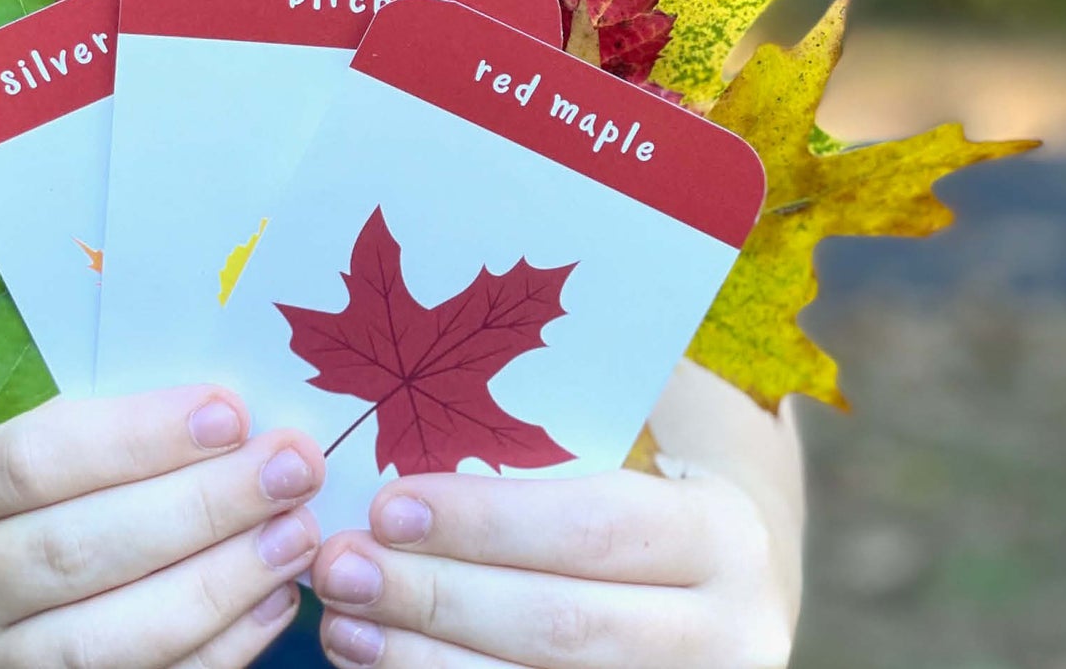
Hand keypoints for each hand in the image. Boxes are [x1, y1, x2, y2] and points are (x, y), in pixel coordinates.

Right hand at [0, 387, 323, 668]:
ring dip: (222, 580)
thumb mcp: (63, 423)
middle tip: (291, 467)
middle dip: (202, 506)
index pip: (36, 459)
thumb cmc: (61, 470)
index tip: (230, 412)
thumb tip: (236, 406)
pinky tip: (279, 596)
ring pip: (114, 637)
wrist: (11, 563)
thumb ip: (124, 411)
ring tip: (297, 531)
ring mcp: (1, 660)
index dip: (138, 437)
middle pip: (81, 549)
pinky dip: (223, 645)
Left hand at [311, 466, 795, 668]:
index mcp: (719, 535)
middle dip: (435, 598)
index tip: (388, 507)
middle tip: (342, 567)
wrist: (725, 590)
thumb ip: (550, 444)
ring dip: (420, 662)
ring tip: (340, 624)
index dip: (484, 524)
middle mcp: (723, 633)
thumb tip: (405, 420)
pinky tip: (380, 665)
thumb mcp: (635, 454)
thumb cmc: (650, 496)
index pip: (592, 529)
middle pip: (559, 625)